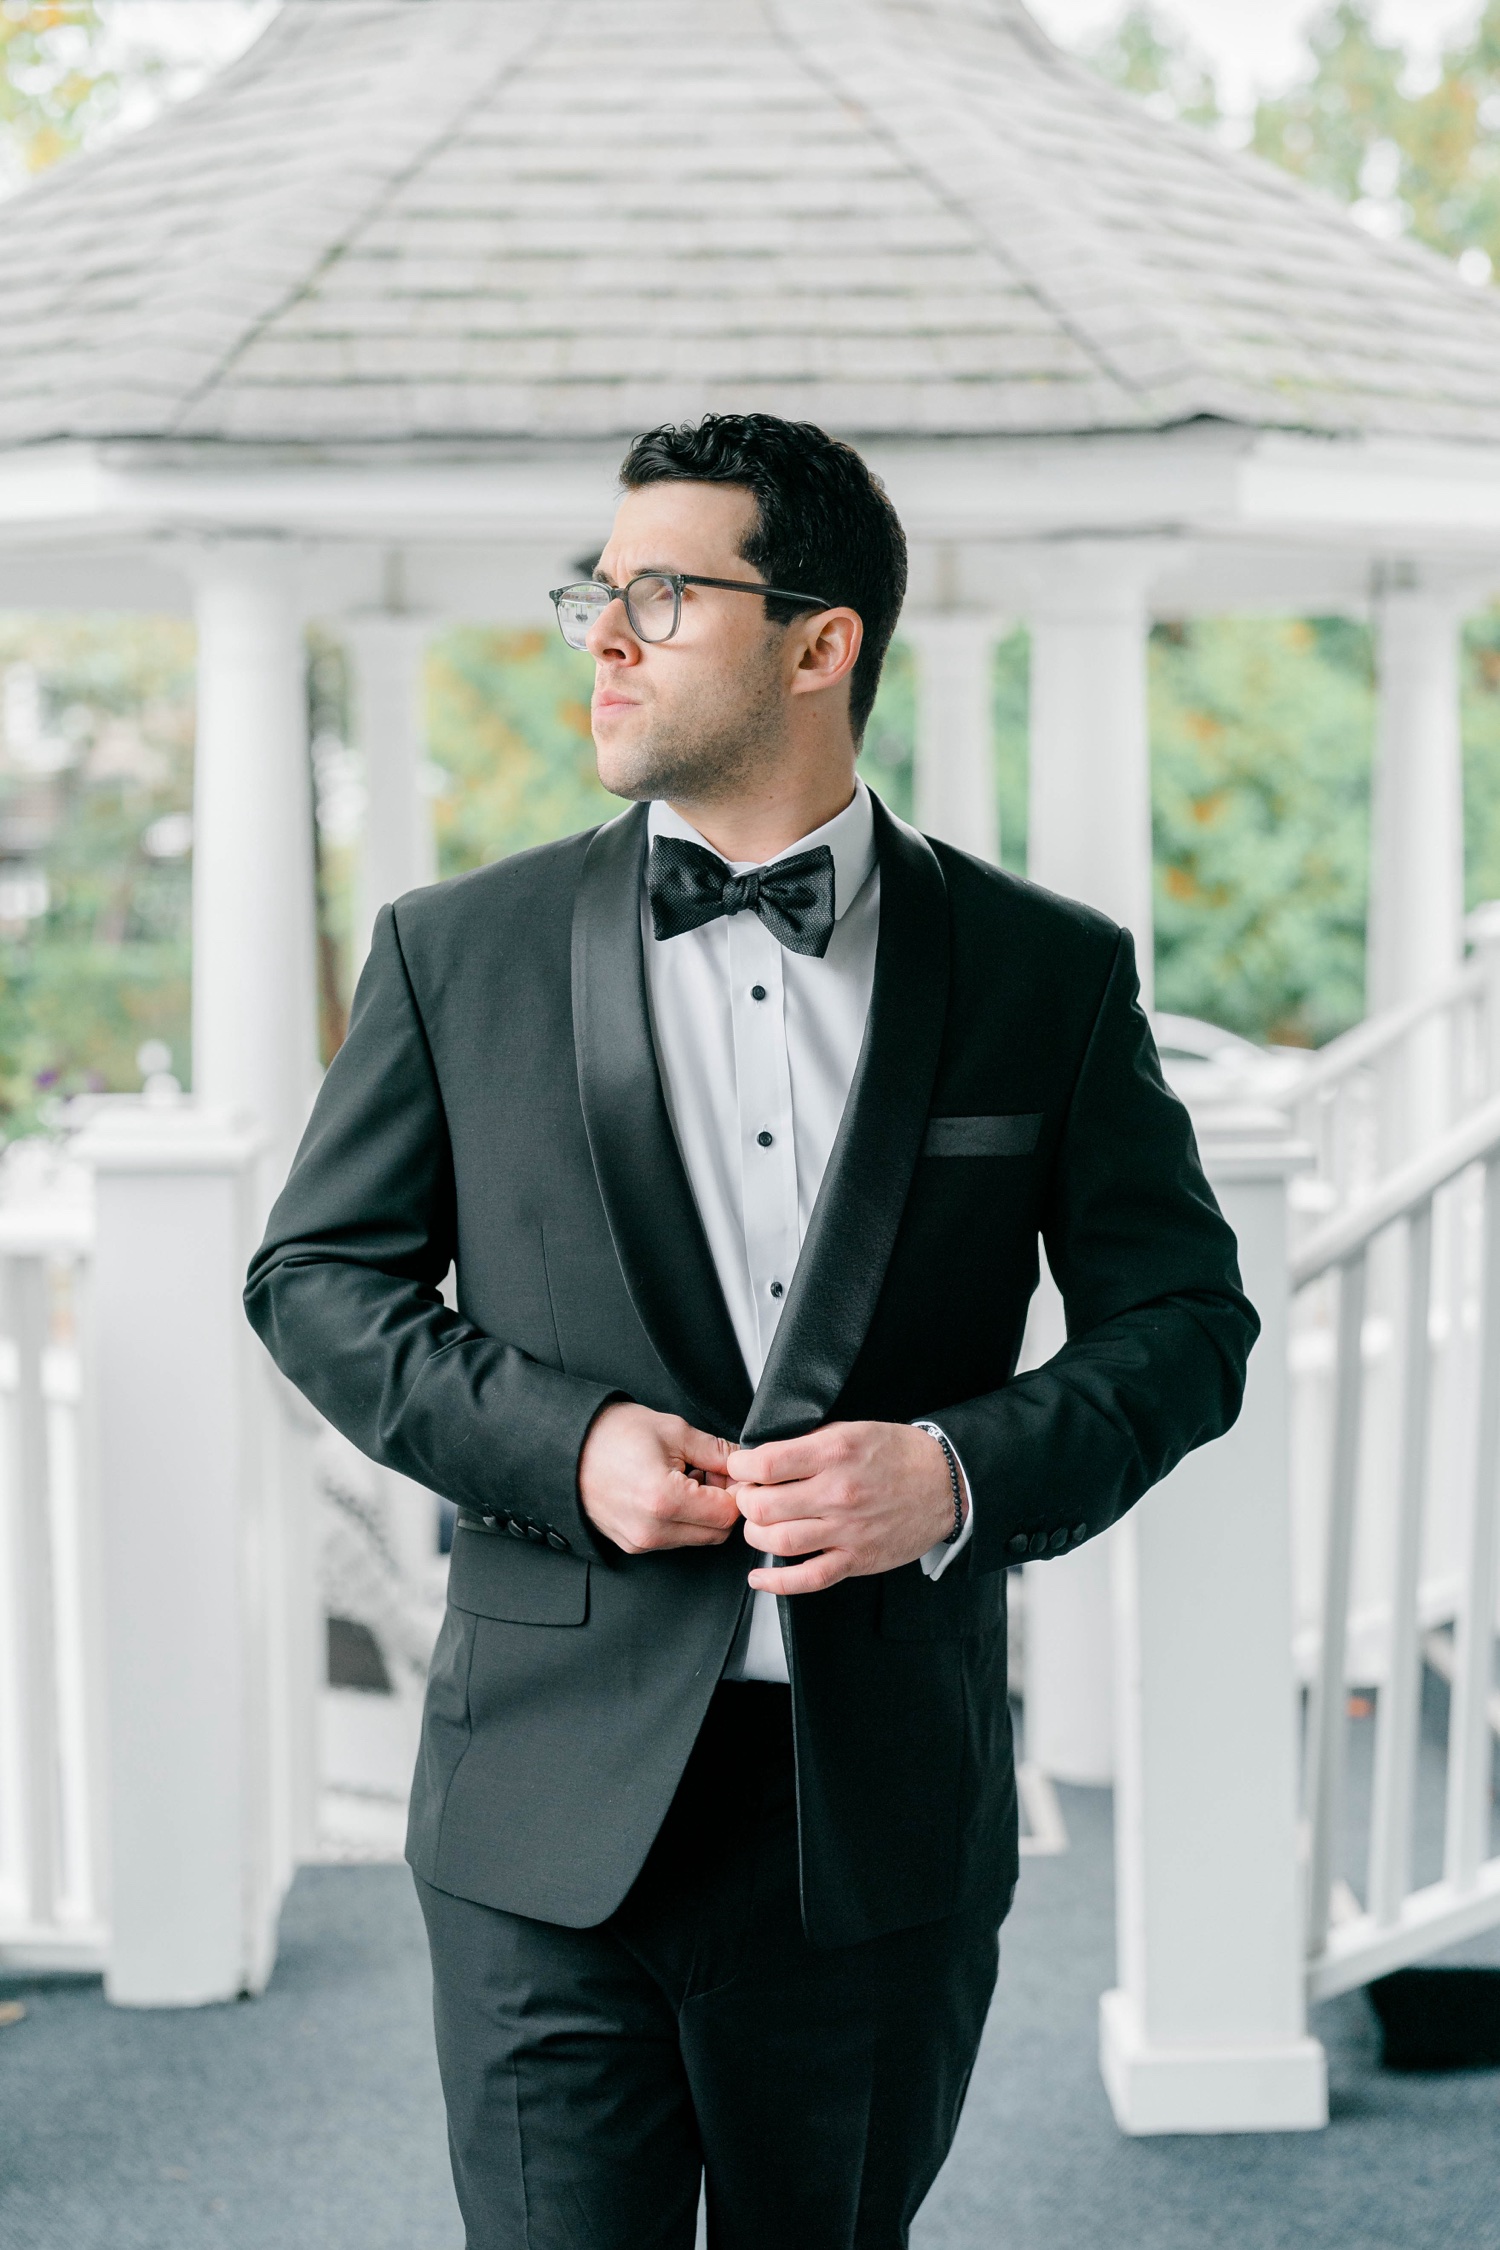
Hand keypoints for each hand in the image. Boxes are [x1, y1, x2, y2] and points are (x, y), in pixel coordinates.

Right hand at [578, 1401, 738, 1555]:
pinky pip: (674, 1539)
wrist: (566, 1447)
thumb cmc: (611, 1434)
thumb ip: (718, 1451)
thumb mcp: (673, 1430)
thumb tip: (745, 1465)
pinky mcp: (632, 1545)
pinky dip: (682, 1519)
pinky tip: (668, 1491)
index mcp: (664, 1501)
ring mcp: (640, 1542)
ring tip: (684, 1478)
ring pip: (697, 1538)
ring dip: (702, 1513)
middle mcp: (652, 1530)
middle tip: (709, 1473)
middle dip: (722, 1504)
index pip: (728, 1514)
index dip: (737, 1491)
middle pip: (717, 1533)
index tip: (731, 1472)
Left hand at [727, 1421, 963, 1594]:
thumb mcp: (852, 1430)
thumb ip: (809, 1443)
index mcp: (834, 1453)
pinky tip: (759, 1578)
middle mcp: (838, 1492)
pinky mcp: (857, 1559)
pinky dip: (777, 1583)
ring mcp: (848, 1530)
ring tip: (757, 1526)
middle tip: (746, 1496)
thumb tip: (765, 1456)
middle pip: (764, 1506)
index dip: (741, 1467)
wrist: (946, 1483)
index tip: (739, 1468)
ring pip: (779, 1542)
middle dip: (745, 1501)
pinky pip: (809, 1578)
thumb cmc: (898, 1454)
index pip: (766, 1464)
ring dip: (755, 1535)